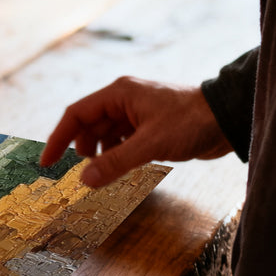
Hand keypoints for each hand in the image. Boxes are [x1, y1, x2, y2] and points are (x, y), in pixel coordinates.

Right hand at [40, 77, 231, 186]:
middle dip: (79, 149)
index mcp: (119, 94)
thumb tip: (85, 181)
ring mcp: (135, 113)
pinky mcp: (147, 126)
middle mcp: (123, 100)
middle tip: (74, 173)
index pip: (76, 115)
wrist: (228, 118)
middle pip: (87, 125)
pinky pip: (120, 141)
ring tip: (98, 172)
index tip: (47, 162)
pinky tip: (117, 168)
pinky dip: (114, 155)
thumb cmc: (191, 121)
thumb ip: (115, 162)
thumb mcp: (150, 144)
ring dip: (98, 154)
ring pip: (103, 134)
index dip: (58, 139)